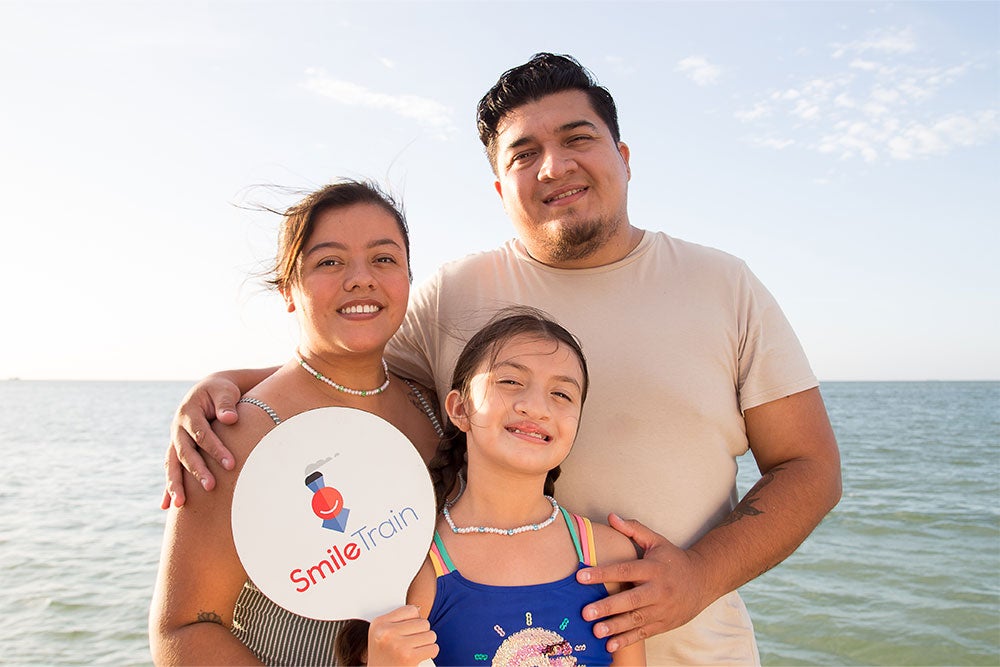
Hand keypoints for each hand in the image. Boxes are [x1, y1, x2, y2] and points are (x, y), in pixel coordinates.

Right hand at [160, 375, 239, 508]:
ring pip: (172, 464)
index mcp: (188, 412)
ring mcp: (175, 440)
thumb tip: (230, 418)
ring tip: (181, 504)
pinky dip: (168, 487)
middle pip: (185, 452)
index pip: (201, 434)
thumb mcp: (224, 392)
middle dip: (197, 470)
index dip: (215, 449)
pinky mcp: (177, 449)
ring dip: (175, 484)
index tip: (231, 465)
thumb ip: (226, 404)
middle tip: (211, 487)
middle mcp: (177, 428)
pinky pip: (171, 469)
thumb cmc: (221, 391)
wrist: (209, 390)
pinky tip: (166, 506)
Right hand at [367, 605, 437, 666]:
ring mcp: (398, 645)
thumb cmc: (384, 656)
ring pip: (430, 635)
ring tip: (416, 649)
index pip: (411, 610)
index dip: (415, 620)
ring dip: (427, 643)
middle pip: (423, 622)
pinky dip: (430, 652)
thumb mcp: (381, 634)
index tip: (409, 630)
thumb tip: (419, 610)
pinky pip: (433, 648)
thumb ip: (397, 620)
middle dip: (422, 633)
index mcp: (380, 623)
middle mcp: (387, 632)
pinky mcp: (409, 657)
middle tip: (413, 643)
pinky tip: (420, 656)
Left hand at [576, 513, 708, 652]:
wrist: (703, 581)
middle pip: (630, 600)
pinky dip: (627, 640)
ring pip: (636, 620)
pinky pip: (643, 633)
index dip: (602, 573)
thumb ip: (633, 529)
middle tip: (585, 612)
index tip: (580, 576)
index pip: (625, 570)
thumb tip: (611, 517)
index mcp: (653, 568)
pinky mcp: (663, 624)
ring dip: (615, 627)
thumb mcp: (657, 541)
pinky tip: (610, 646)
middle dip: (608, 607)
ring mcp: (661, 609)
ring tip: (595, 631)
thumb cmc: (673, 560)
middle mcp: (658, 590)